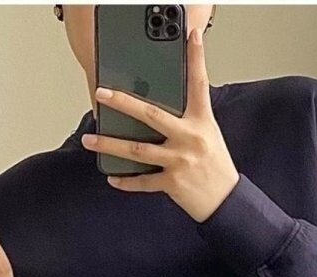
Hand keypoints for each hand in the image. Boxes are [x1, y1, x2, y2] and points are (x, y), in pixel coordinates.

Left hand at [80, 26, 239, 222]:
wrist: (226, 200)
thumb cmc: (214, 165)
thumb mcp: (207, 135)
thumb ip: (185, 120)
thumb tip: (154, 111)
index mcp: (201, 121)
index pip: (199, 83)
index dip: (196, 58)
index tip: (192, 36)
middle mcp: (190, 138)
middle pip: (151, 115)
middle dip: (123, 103)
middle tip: (101, 94)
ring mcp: (179, 161)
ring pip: (137, 150)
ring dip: (110, 145)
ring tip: (90, 140)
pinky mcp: (172, 183)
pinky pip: (143, 182)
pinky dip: (125, 181)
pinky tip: (112, 177)